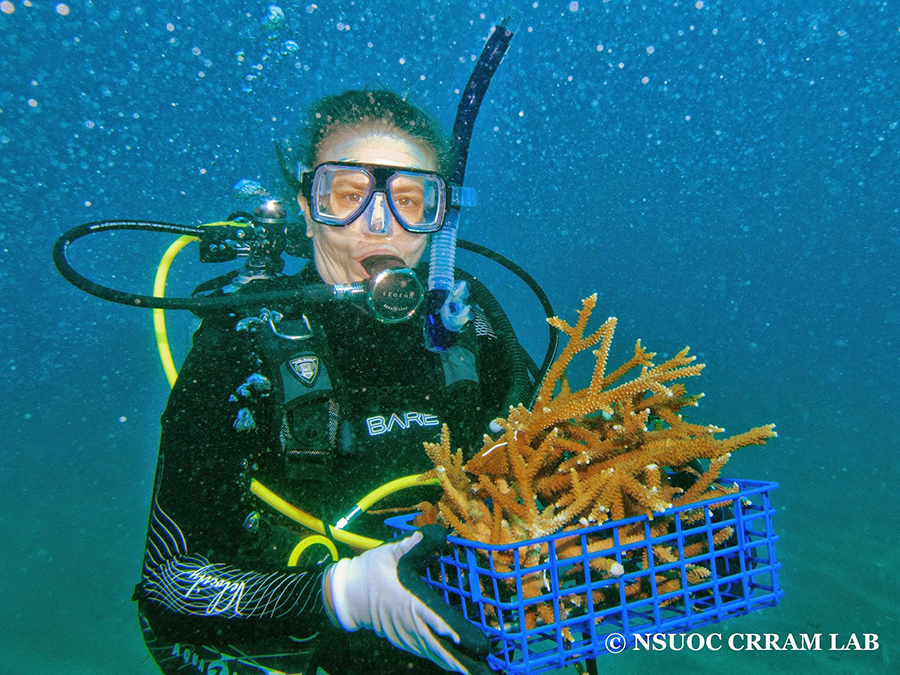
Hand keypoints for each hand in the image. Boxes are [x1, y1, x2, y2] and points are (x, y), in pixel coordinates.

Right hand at [323, 525, 490, 673]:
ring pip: (427, 650)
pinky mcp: (399, 637)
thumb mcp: (390, 552)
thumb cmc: (370, 570)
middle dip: (453, 656)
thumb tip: (434, 533)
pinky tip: (448, 663)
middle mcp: (406, 620)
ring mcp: (402, 632)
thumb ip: (413, 544)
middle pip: (432, 642)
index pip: (428, 615)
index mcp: (406, 599)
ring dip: (447, 661)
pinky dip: (434, 657)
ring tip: (467, 671)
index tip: (458, 637)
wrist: (347, 592)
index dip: (442, 627)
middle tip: (474, 666)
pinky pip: (420, 650)